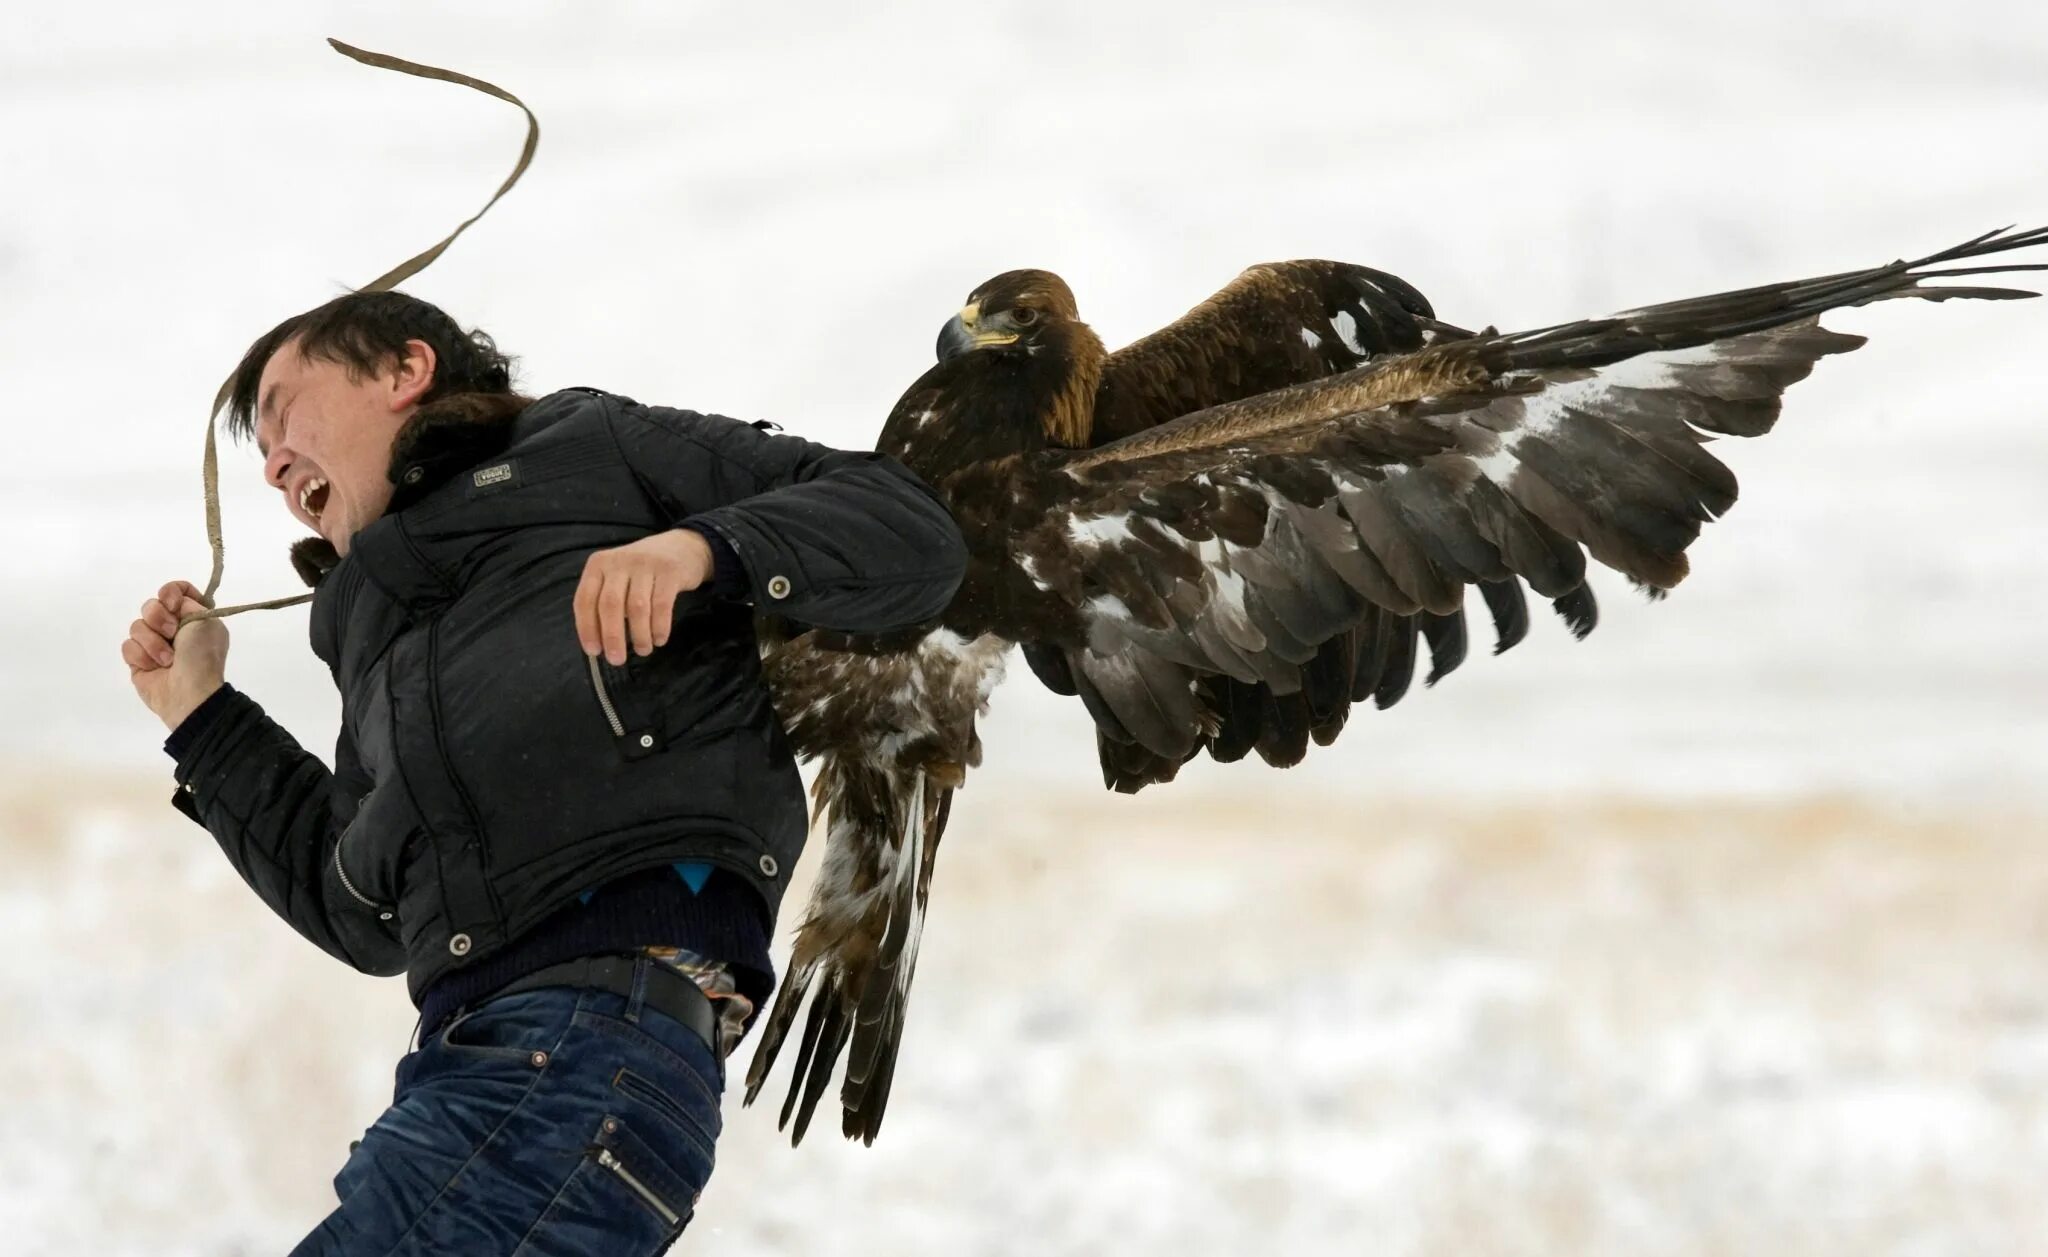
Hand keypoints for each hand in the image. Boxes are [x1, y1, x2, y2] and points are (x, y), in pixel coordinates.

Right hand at [123, 580, 228, 730]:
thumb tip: (174, 601)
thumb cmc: (202, 655)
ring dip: (153, 643)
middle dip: (159, 618)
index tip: (173, 603)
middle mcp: (173, 628)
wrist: (189, 692)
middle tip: (172, 633)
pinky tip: (154, 668)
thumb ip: (188, 603)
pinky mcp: (138, 660)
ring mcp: (153, 644)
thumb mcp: (206, 622)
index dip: (171, 592)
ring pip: (137, 626)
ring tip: (167, 660)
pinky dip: (141, 656)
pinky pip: (128, 646)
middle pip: (151, 605)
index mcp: (193, 617)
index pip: (176, 591)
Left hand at [573, 528, 714, 664]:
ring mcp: (645, 564)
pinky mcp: (669, 571)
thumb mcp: (617, 578)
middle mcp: (619, 561)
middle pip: (610, 604)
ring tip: (643, 650)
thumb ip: (605, 602)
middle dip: (612, 636)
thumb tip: (600, 643)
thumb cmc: (642, 572)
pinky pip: (662, 605)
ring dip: (639, 635)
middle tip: (617, 660)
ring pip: (637, 607)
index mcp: (598, 564)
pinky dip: (659, 627)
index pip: (585, 599)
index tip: (594, 651)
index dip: (587, 628)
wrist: (681, 547)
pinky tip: (659, 640)